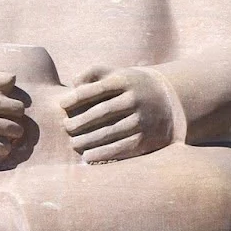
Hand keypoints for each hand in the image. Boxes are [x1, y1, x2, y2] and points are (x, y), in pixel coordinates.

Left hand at [60, 66, 180, 163]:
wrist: (170, 101)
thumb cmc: (132, 86)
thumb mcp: (117, 73)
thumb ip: (94, 73)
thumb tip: (73, 83)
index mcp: (125, 81)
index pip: (96, 89)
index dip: (77, 98)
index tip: (61, 105)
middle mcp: (135, 100)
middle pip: (102, 112)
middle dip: (80, 121)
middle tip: (65, 127)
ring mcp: (142, 120)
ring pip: (110, 132)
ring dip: (88, 140)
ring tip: (73, 143)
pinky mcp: (147, 139)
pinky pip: (121, 148)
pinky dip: (103, 154)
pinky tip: (87, 157)